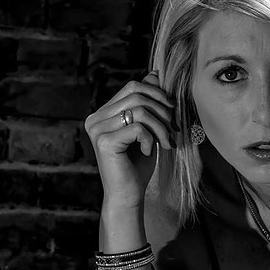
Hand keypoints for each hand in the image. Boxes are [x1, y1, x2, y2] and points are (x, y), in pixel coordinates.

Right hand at [84, 71, 176, 209]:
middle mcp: (95, 118)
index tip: (172, 113)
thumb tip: (154, 73)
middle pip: (136, 94)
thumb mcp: (147, 129)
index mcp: (103, 113)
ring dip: (161, 126)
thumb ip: (147, 103)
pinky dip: (151, 139)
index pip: (133, 87)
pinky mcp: (104, 142)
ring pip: (139, 110)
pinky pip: (138, 127)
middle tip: (173, 129)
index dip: (157, 95)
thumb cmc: (138, 165)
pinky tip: (150, 152)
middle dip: (162, 110)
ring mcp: (97, 129)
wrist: (128, 196)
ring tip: (167, 142)